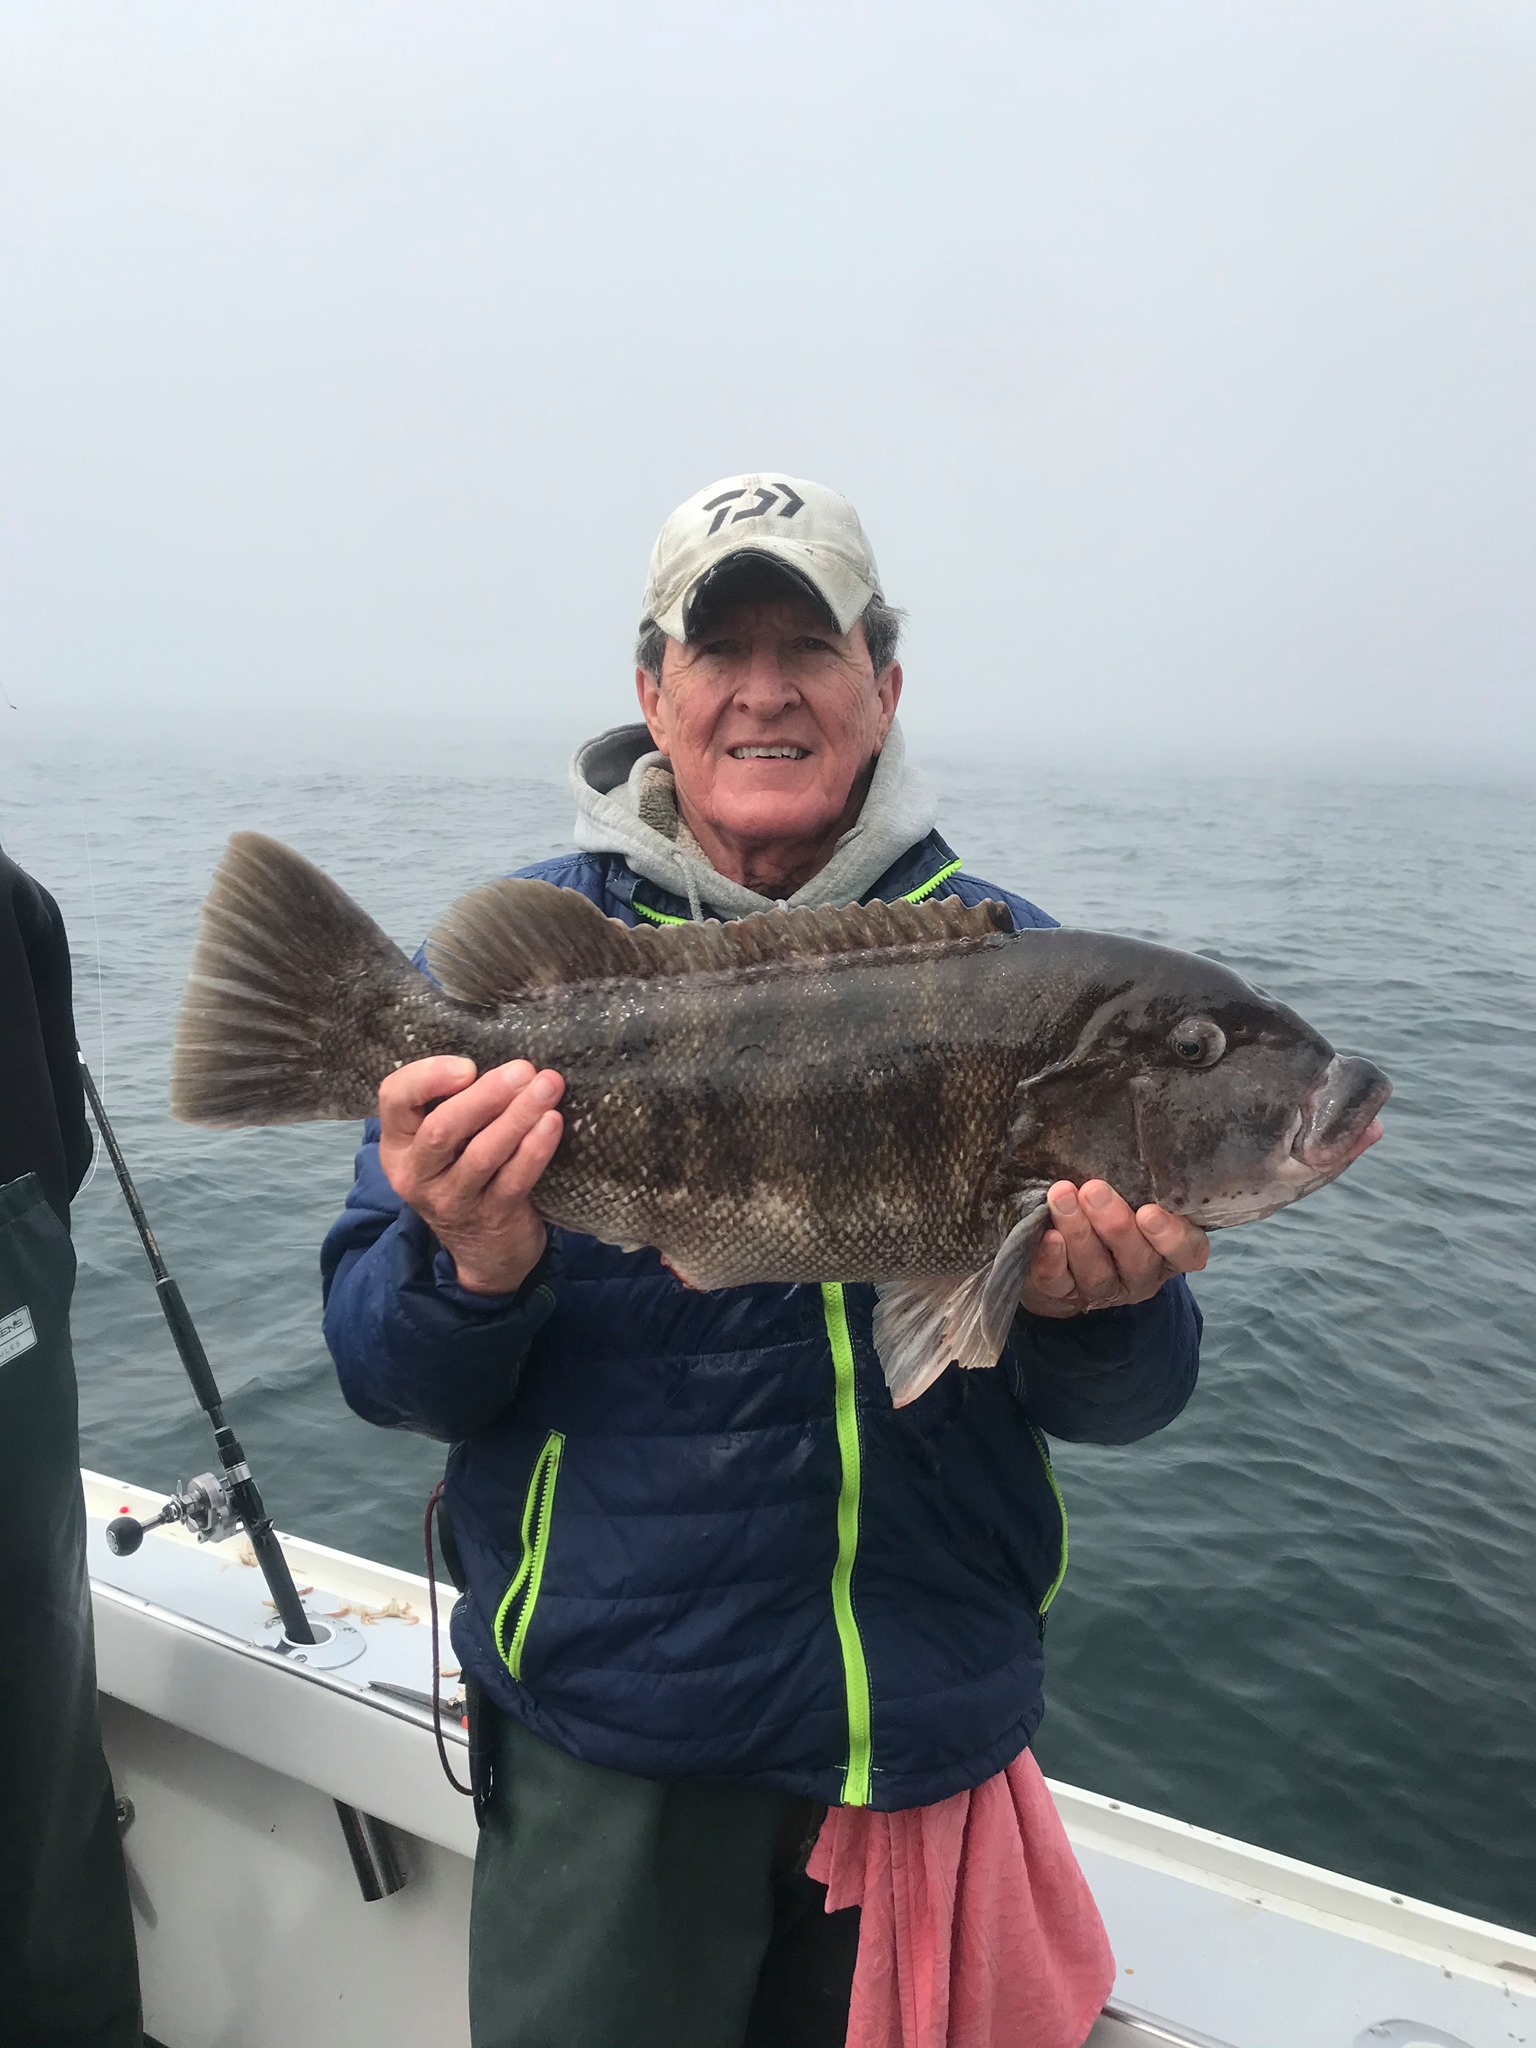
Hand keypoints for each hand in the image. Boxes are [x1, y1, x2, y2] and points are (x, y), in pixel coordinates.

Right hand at [377, 1056, 564, 1296]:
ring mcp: (453, 1200)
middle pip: (441, 1128)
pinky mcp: (492, 1217)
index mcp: (399, 1145)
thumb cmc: (467, 1176)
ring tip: (548, 1086)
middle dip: (485, 1095)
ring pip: (482, 1153)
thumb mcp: (444, 1145)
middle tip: (523, 1069)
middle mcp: (417, 1174)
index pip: (394, 1099)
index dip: (427, 1077)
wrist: (486, 1253)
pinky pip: (515, 1179)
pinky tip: (553, 1123)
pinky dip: (535, 1149)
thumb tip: (503, 1058)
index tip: (468, 1064)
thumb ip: (454, 1104)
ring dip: (518, 1116)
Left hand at [1021, 1179, 1207, 1319]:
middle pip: (1137, 1259)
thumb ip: (1138, 1182)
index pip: (1186, 1251)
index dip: (1171, 1236)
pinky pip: (1060, 1284)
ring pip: (1097, 1272)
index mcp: (1168, 1251)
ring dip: (1078, 1233)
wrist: (1064, 1252)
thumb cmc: (1110, 1209)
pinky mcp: (1065, 1295)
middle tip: (1093, 1189)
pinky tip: (1047, 1236)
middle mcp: (1141, 1275)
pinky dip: (1052, 1260)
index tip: (1148, 1211)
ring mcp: (1104, 1289)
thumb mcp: (1134, 1195)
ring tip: (1062, 1197)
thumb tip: (1123, 1140)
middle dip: (1114, 1224)